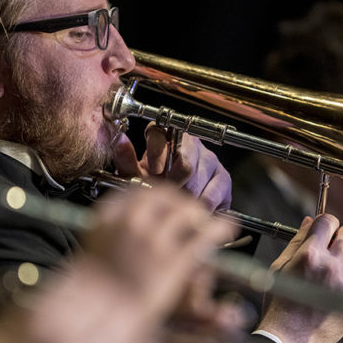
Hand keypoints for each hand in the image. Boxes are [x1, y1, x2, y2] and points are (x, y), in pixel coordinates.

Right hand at [77, 183, 236, 316]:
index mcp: (109, 216)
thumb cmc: (94, 288)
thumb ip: (114, 233)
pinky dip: (219, 228)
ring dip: (200, 214)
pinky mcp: (174, 260)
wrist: (98, 313)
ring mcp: (154, 239)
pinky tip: (227, 227)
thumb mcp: (97, 251)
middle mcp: (132, 221)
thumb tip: (132, 226)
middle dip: (180, 202)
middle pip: (164, 197)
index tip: (165, 202)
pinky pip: (204, 235)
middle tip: (189, 210)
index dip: (157, 197)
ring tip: (208, 219)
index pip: (138, 193)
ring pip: (187, 212)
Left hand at [112, 125, 231, 210]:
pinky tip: (192, 208)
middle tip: (166, 193)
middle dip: (173, 181)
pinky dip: (200, 205)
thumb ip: (125, 159)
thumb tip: (119, 139)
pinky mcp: (223, 178)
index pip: (162, 132)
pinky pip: (213, 193)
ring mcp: (210, 160)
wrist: (172, 210)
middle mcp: (191, 144)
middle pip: (185, 160)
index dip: (157, 152)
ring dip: (185, 195)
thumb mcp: (133, 176)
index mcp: (166, 137)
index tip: (153, 171)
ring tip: (177, 201)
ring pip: (198, 178)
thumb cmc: (152, 187)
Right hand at [256, 214, 342, 342]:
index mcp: (309, 255)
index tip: (325, 229)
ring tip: (327, 281)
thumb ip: (297, 242)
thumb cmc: (280, 304)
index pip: (328, 221)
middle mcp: (330, 266)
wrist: (290, 339)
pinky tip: (331, 296)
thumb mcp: (280, 267)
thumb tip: (309, 222)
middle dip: (341, 238)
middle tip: (332, 249)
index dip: (327, 223)